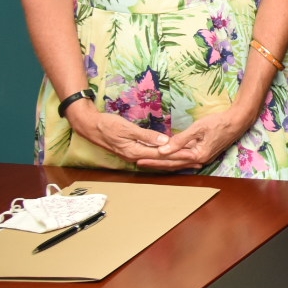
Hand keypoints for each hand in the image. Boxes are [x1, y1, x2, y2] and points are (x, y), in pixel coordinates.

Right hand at [70, 107, 189, 170]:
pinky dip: (164, 155)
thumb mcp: (127, 128)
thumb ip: (146, 136)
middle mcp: (135, 156)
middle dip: (180, 161)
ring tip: (190, 161)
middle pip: (162, 160)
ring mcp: (134, 154)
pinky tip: (172, 154)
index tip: (193, 156)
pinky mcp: (133, 150)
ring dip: (174, 159)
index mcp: (135, 152)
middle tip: (198, 162)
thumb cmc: (107, 125)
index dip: (178, 155)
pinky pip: (152, 155)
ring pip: (158, 159)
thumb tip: (164, 142)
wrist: (90, 126)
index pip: (162, 155)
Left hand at [145, 107, 253, 168]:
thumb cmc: (219, 122)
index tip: (140, 158)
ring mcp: (202, 158)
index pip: (172, 159)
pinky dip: (174, 159)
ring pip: (179, 163)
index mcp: (198, 155)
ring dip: (164, 162)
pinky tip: (167, 158)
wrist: (238, 121)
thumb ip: (180, 140)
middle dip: (156, 163)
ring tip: (149, 162)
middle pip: (174, 164)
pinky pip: (185, 159)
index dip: (155, 158)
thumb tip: (163, 150)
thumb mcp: (198, 128)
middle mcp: (199, 161)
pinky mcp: (204, 154)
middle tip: (139, 162)